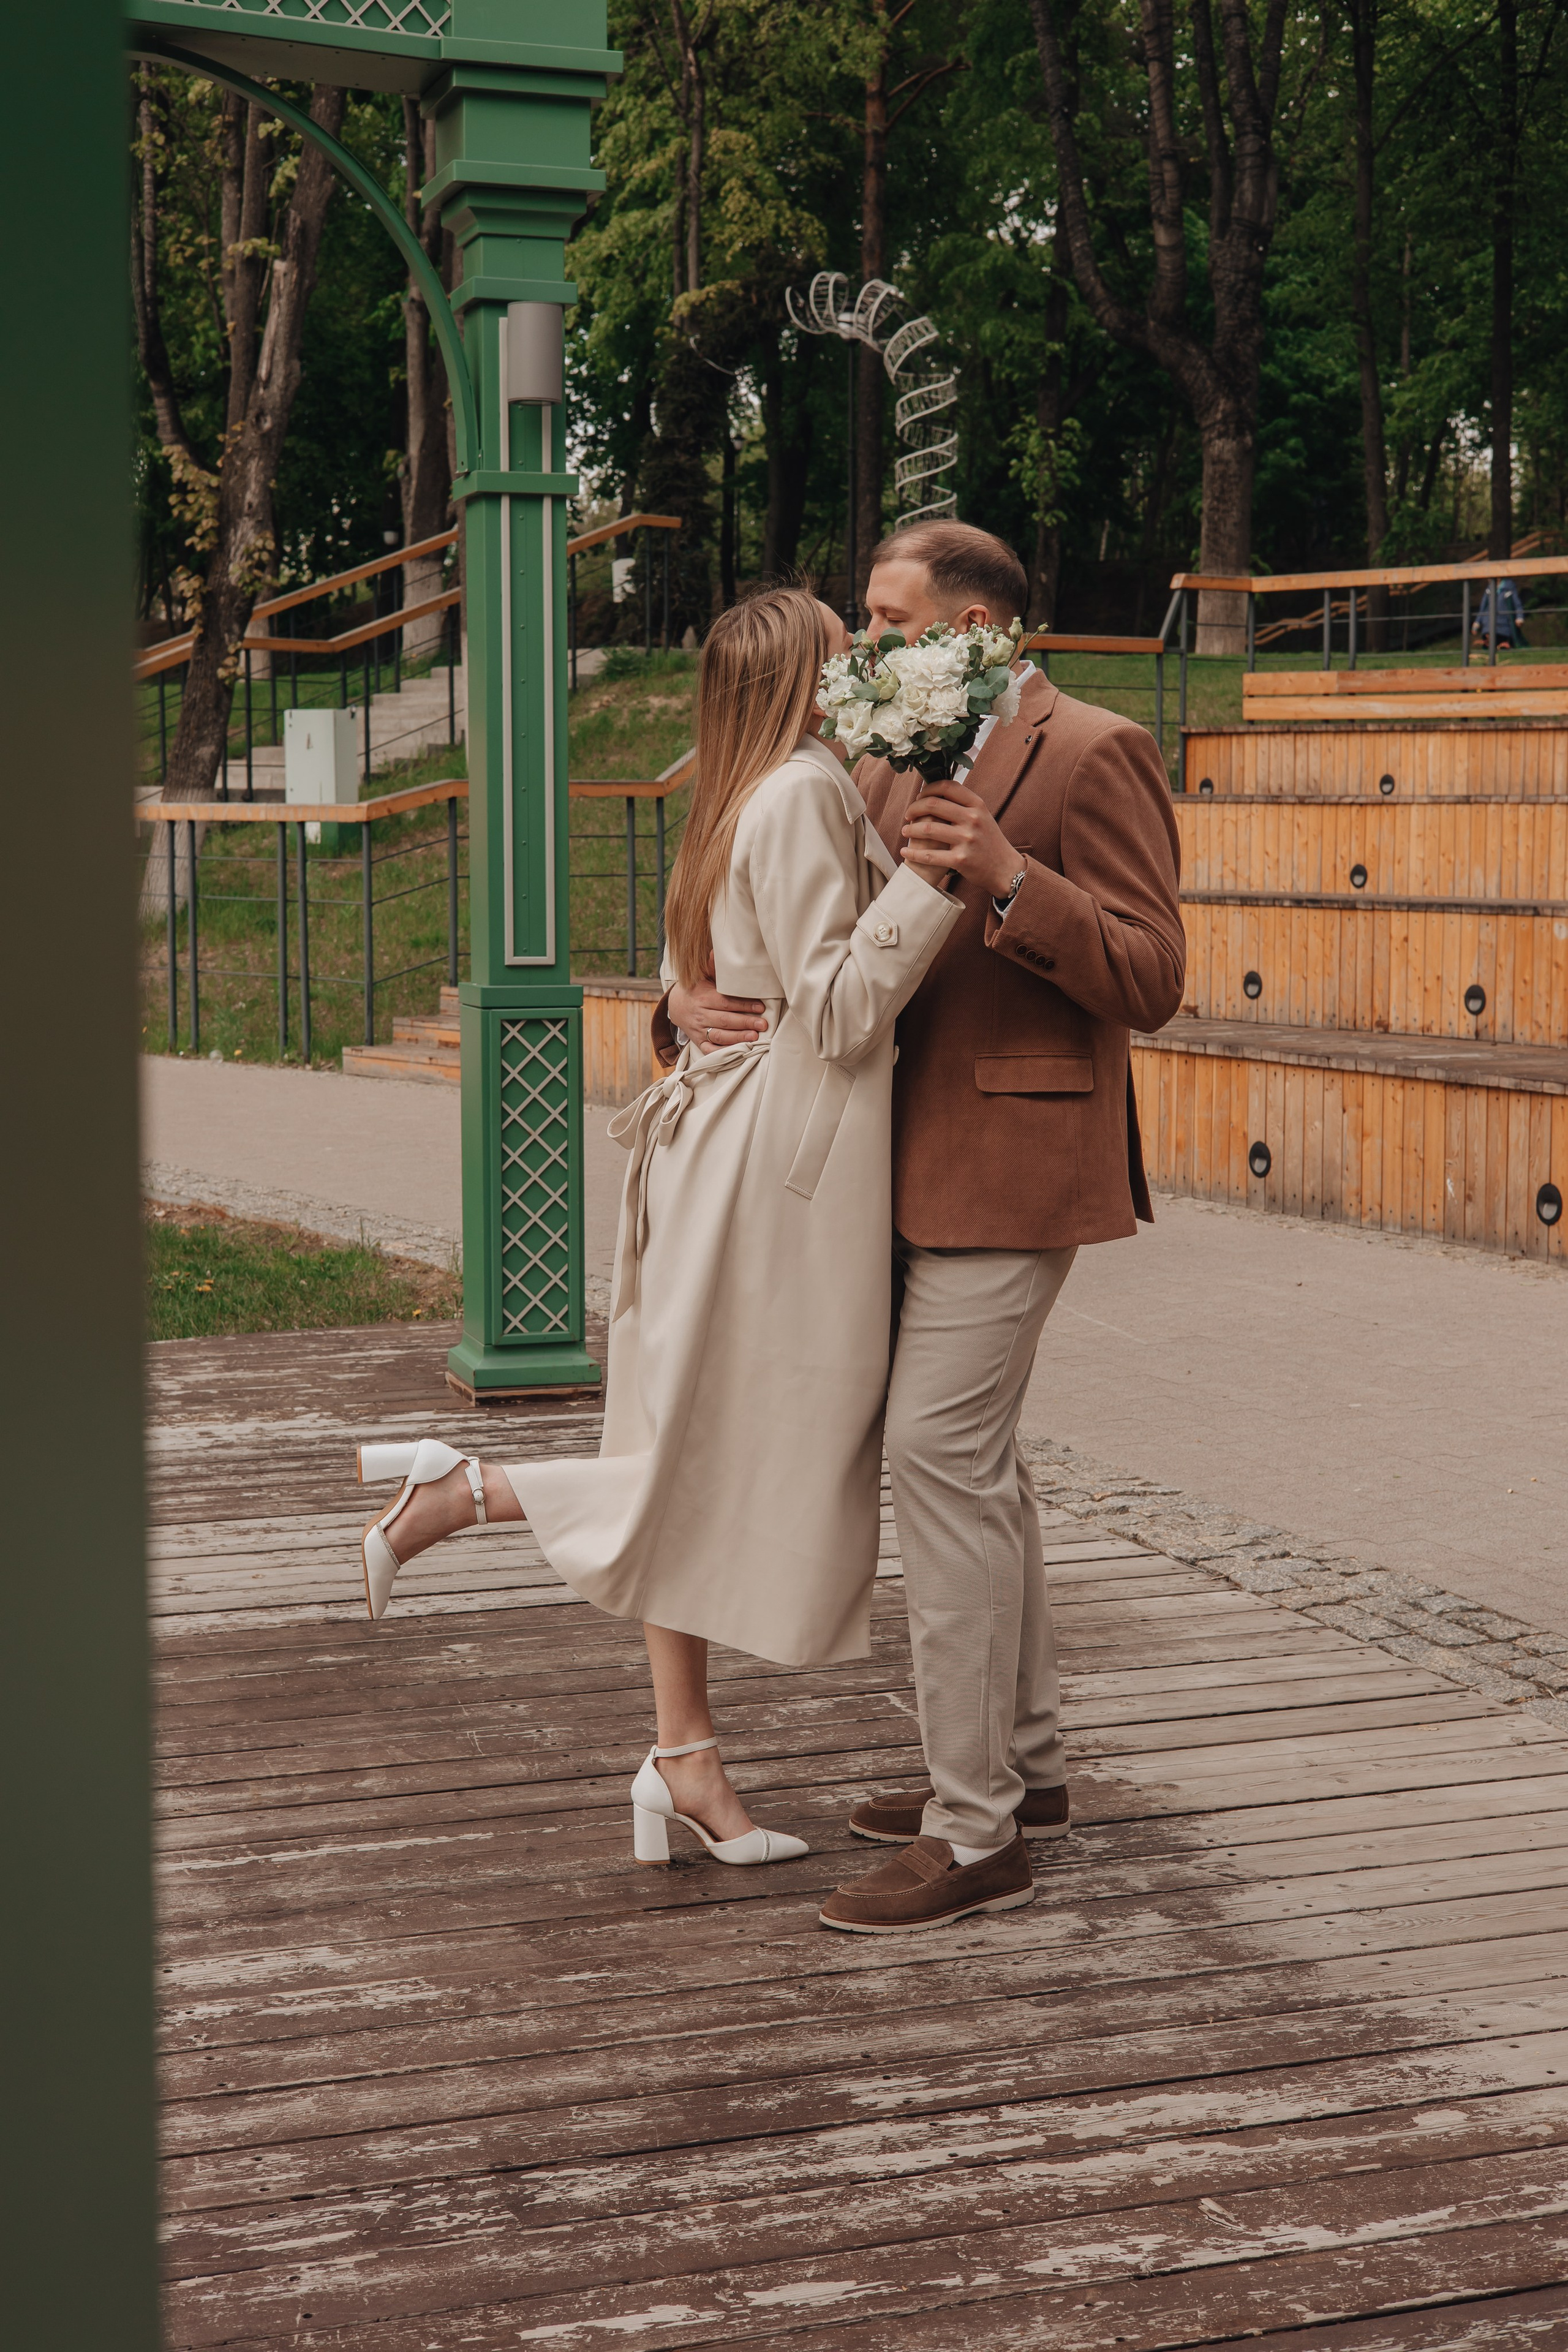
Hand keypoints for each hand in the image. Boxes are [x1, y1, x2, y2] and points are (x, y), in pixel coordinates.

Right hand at [668, 971, 766, 1048]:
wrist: (676, 1005)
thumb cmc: (696, 989)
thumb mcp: (702, 976)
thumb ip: (711, 968)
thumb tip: (715, 952)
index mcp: (703, 997)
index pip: (726, 1002)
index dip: (744, 1005)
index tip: (760, 1008)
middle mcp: (700, 1015)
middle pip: (725, 1020)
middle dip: (745, 1022)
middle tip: (762, 1024)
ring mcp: (699, 1030)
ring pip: (719, 1036)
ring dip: (737, 1037)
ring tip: (754, 1037)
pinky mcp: (698, 1041)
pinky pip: (710, 1049)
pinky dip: (723, 1052)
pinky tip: (738, 1050)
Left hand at [901, 780, 1021, 897]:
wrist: (1006, 869)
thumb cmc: (989, 841)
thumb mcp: (983, 817)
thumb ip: (964, 805)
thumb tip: (937, 792)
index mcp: (977, 805)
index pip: (947, 787)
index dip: (928, 789)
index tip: (919, 796)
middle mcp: (972, 819)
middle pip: (933, 805)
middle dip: (914, 808)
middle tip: (907, 815)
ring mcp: (967, 840)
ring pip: (928, 829)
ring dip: (911, 830)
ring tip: (905, 832)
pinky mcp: (960, 860)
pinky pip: (930, 855)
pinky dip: (914, 854)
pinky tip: (905, 852)